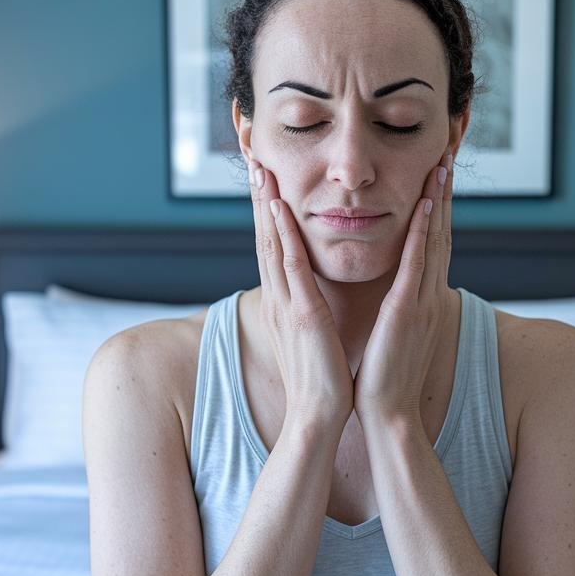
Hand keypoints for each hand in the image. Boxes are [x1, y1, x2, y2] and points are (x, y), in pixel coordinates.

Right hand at [247, 157, 354, 433]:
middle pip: (264, 237)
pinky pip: (291, 267)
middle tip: (254, 159)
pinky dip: (283, 235)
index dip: (266, 211)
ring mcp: (287, 304)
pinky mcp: (302, 315)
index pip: (273, 246)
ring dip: (266, 204)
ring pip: (272, 243)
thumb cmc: (320, 379)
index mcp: (285, 301)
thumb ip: (308, 310)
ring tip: (261, 169)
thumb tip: (311, 296)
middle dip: (259, 197)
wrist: (317, 416)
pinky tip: (279, 209)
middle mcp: (279, 298)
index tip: (265, 178)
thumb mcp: (312, 335)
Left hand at [353, 150, 455, 424]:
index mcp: (423, 299)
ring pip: (434, 241)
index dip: (439, 207)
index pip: (433, 243)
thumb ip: (400, 308)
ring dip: (439, 201)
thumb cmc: (387, 378)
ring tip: (442, 164)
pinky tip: (427, 206)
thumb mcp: (396, 334)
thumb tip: (398, 292)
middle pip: (442, 233)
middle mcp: (428, 295)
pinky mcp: (407, 313)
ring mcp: (422, 302)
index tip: (438, 174)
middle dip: (445, 193)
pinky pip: (417, 265)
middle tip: (448, 154)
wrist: (389, 415)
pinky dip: (424, 233)